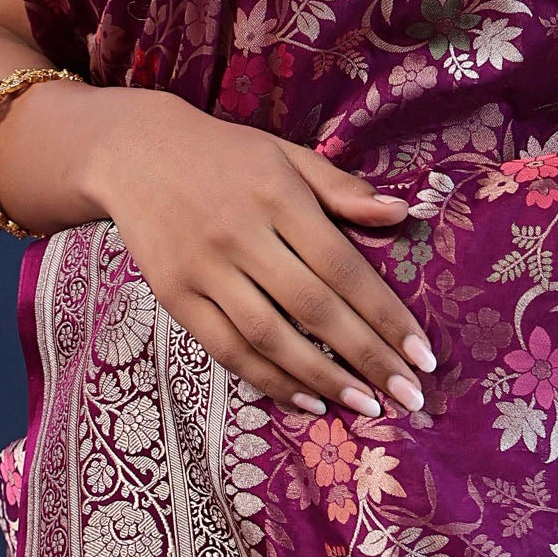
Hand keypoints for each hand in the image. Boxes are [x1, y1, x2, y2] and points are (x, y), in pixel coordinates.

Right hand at [84, 87, 435, 420]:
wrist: (135, 151)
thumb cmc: (227, 156)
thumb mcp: (288, 156)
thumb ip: (342, 189)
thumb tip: (401, 214)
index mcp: (278, 195)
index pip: (344, 266)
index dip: (385, 315)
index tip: (421, 354)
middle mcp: (242, 234)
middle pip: (314, 308)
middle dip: (368, 357)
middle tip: (409, 397)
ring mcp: (204, 269)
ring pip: (271, 338)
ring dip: (323, 378)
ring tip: (365, 404)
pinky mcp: (174, 296)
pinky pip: (227, 350)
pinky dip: (269, 380)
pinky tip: (307, 400)